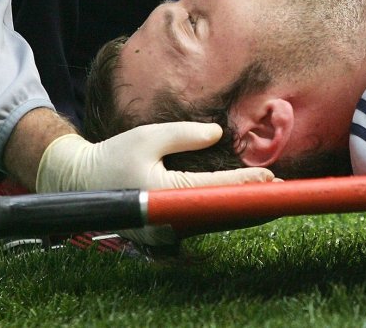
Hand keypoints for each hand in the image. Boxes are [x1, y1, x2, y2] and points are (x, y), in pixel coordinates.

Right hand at [36, 122, 273, 244]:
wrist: (81, 183)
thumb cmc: (114, 155)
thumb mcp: (148, 136)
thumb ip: (184, 134)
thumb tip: (218, 134)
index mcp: (160, 194)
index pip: (212, 190)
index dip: (243, 184)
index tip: (269, 177)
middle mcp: (164, 219)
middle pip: (219, 213)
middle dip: (253, 202)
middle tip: (284, 191)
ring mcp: (165, 231)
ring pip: (213, 222)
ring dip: (244, 210)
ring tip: (273, 197)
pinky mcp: (166, 232)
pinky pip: (202, 224)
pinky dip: (226, 214)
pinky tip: (247, 205)